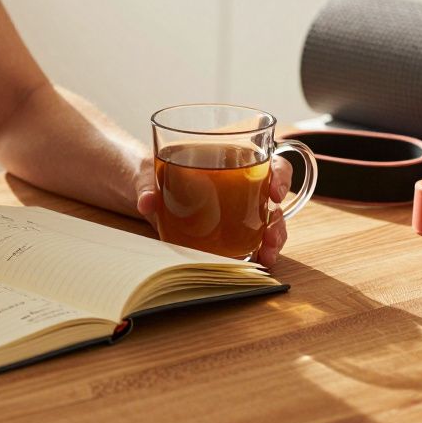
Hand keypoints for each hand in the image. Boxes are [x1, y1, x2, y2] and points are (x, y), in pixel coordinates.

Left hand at [135, 155, 294, 268]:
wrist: (141, 189)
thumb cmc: (151, 171)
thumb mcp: (147, 173)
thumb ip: (146, 185)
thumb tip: (146, 202)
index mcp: (229, 160)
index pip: (268, 162)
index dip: (280, 176)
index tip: (274, 193)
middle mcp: (239, 184)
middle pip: (272, 200)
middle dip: (278, 220)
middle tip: (270, 236)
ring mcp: (234, 209)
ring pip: (266, 222)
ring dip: (272, 239)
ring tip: (267, 256)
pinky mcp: (224, 230)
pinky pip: (248, 239)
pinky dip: (255, 251)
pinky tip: (256, 262)